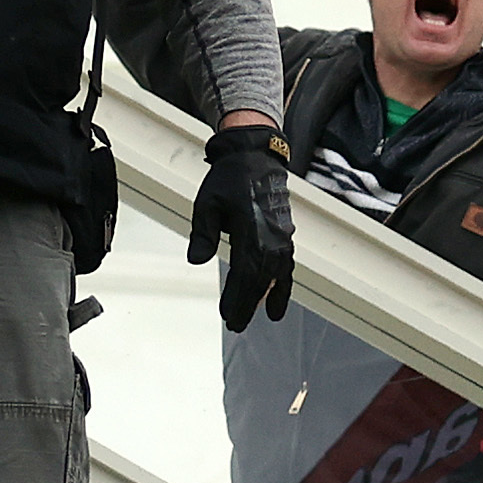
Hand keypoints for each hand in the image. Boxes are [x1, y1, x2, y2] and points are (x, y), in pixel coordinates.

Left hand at [188, 117, 296, 330]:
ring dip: (265, 298)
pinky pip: (286, 266)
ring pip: (275, 276)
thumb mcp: (206, 204)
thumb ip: (202, 233)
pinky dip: (282, 285)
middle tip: (236, 325)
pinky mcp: (285, 235)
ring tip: (255, 316)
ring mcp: (282, 237)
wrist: (255, 157)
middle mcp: (271, 237)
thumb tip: (196, 260)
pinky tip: (276, 302)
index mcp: (251, 230)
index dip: (237, 298)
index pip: (244, 273)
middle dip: (248, 304)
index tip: (228, 316)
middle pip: (261, 280)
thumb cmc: (228, 179)